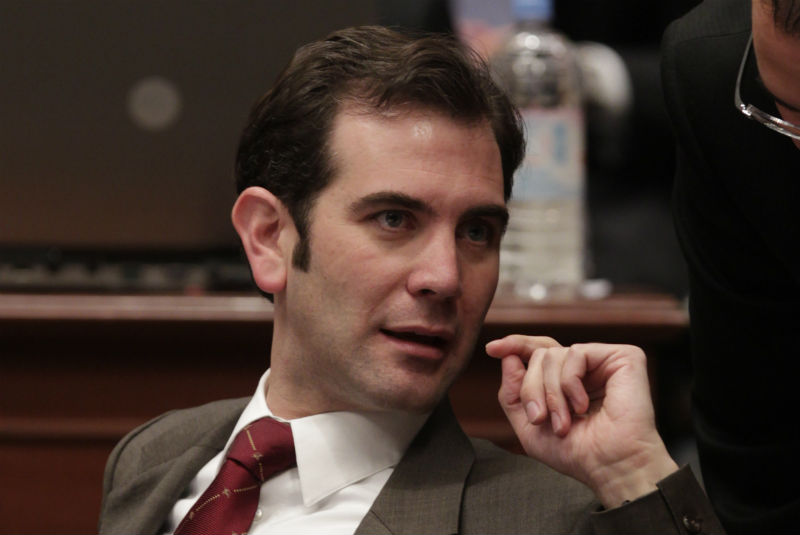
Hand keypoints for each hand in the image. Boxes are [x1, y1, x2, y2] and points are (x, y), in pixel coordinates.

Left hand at [486, 335, 677, 507]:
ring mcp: (604, 361)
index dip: (516, 346)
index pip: (539, 352)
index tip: (492, 349)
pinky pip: (576, 353)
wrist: (610, 466)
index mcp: (566, 381)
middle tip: (539, 418)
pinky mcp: (623, 357)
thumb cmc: (577, 452)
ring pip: (552, 354)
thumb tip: (508, 357)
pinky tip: (581, 405)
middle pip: (540, 355)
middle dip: (531, 388)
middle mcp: (586, 368)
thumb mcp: (529, 427)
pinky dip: (570, 382)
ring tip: (564, 421)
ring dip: (550, 393)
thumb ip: (513, 393)